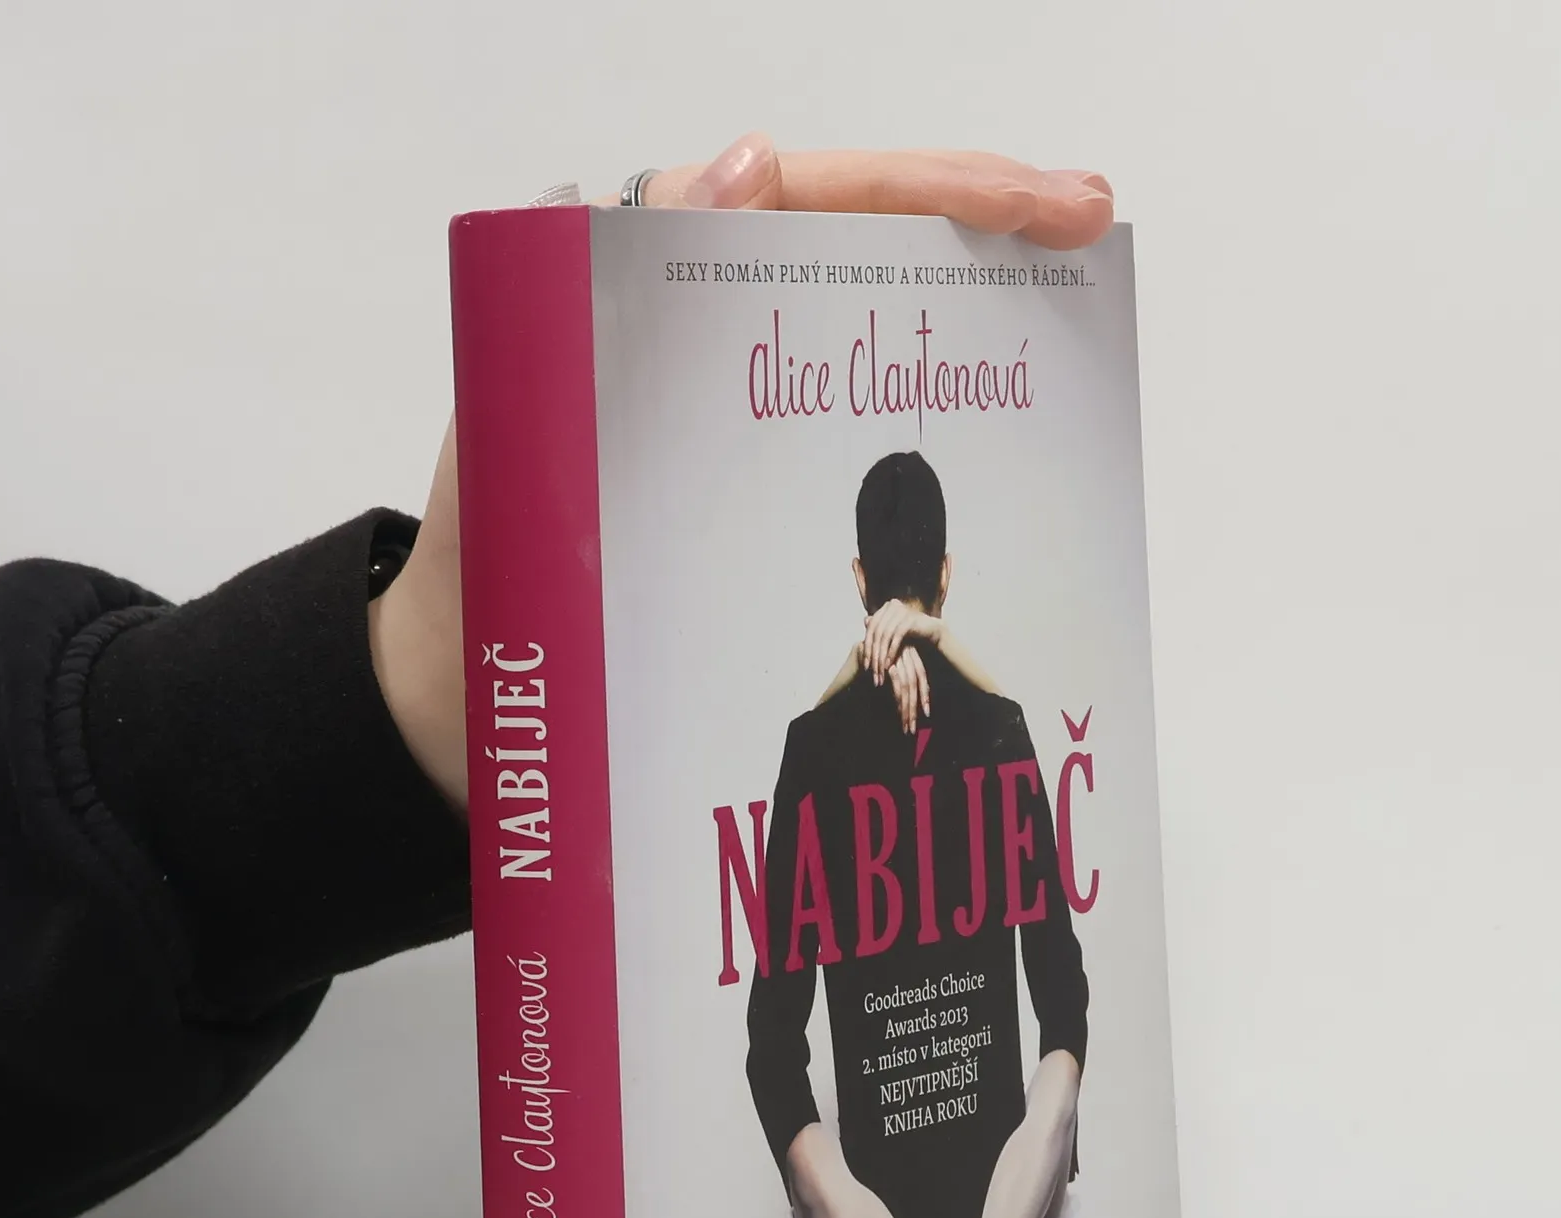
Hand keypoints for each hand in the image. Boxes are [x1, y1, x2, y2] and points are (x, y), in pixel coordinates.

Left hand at [369, 135, 1114, 810]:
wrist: (472, 711)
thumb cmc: (487, 571)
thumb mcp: (536, 417)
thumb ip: (608, 281)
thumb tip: (751, 163)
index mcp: (642, 288)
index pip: (811, 198)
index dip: (934, 187)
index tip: (1045, 206)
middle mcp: (693, 333)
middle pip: (856, 244)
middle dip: (977, 223)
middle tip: (1087, 224)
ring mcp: (724, 413)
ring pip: (859, 333)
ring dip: (959, 314)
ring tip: (1065, 315)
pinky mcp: (738, 488)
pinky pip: (841, 438)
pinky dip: (917, 437)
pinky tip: (989, 434)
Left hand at [862, 598, 947, 681]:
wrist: (932, 632)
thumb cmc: (911, 632)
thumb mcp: (893, 630)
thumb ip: (880, 626)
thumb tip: (864, 619)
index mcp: (887, 606)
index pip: (871, 628)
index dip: (867, 646)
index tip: (865, 664)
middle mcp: (893, 605)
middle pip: (877, 632)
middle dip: (873, 653)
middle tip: (872, 669)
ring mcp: (901, 610)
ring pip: (885, 635)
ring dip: (882, 654)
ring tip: (880, 669)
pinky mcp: (910, 619)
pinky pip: (896, 637)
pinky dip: (891, 651)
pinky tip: (889, 663)